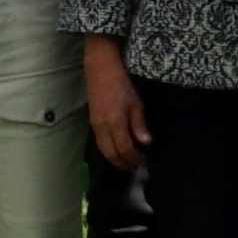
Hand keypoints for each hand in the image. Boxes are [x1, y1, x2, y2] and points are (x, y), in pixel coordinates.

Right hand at [80, 37, 146, 171]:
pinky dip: (109, 151)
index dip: (134, 159)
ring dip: (115, 160)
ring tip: (127, 163)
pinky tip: (117, 150)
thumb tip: (146, 142)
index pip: (125, 149)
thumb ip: (139, 124)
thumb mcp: (135, 103)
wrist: (100, 70)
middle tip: (135, 168)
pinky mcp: (92, 122)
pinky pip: (99, 143)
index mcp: (115, 122)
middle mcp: (102, 127)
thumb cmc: (121, 84)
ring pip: (103, 151)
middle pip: (111, 154)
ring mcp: (95, 126)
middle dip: (123, 164)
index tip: (144, 162)